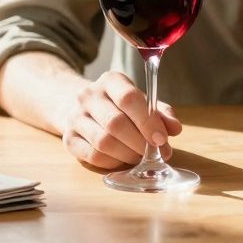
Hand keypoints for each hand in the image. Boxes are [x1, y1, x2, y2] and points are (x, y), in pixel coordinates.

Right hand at [61, 71, 183, 168]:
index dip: (148, 121)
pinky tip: (121, 159)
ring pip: (104, 142)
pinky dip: (113, 162)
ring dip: (127, 155)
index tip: (162, 139)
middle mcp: (89, 95)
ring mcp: (75, 117)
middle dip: (139, 143)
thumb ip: (160, 113)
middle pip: (115, 123)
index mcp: (110, 80)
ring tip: (139, 156)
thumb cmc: (118, 106)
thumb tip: (175, 128)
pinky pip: (93, 156)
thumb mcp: (141, 102)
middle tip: (154, 153)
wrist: (78, 107)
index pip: (128, 98)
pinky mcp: (68, 139)